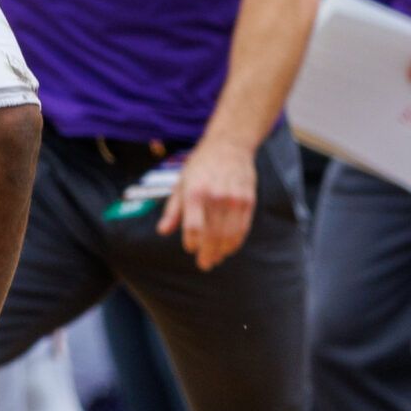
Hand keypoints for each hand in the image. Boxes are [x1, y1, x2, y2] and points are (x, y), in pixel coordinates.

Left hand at [159, 140, 258, 270]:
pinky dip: (235, 242)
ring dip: (222, 251)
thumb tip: (163, 231)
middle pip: (212, 235)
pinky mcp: (248, 201)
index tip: (190, 249)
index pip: (193, 227)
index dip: (192, 243)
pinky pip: (242, 228)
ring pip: (229, 235)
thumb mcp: (180, 183)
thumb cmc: (200, 166)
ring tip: (216, 258)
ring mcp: (234, 199)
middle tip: (204, 264)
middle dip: (208, 253)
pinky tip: (229, 248)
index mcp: (195, 193)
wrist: (229, 146)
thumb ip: (173, 210)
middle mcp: (215, 197)